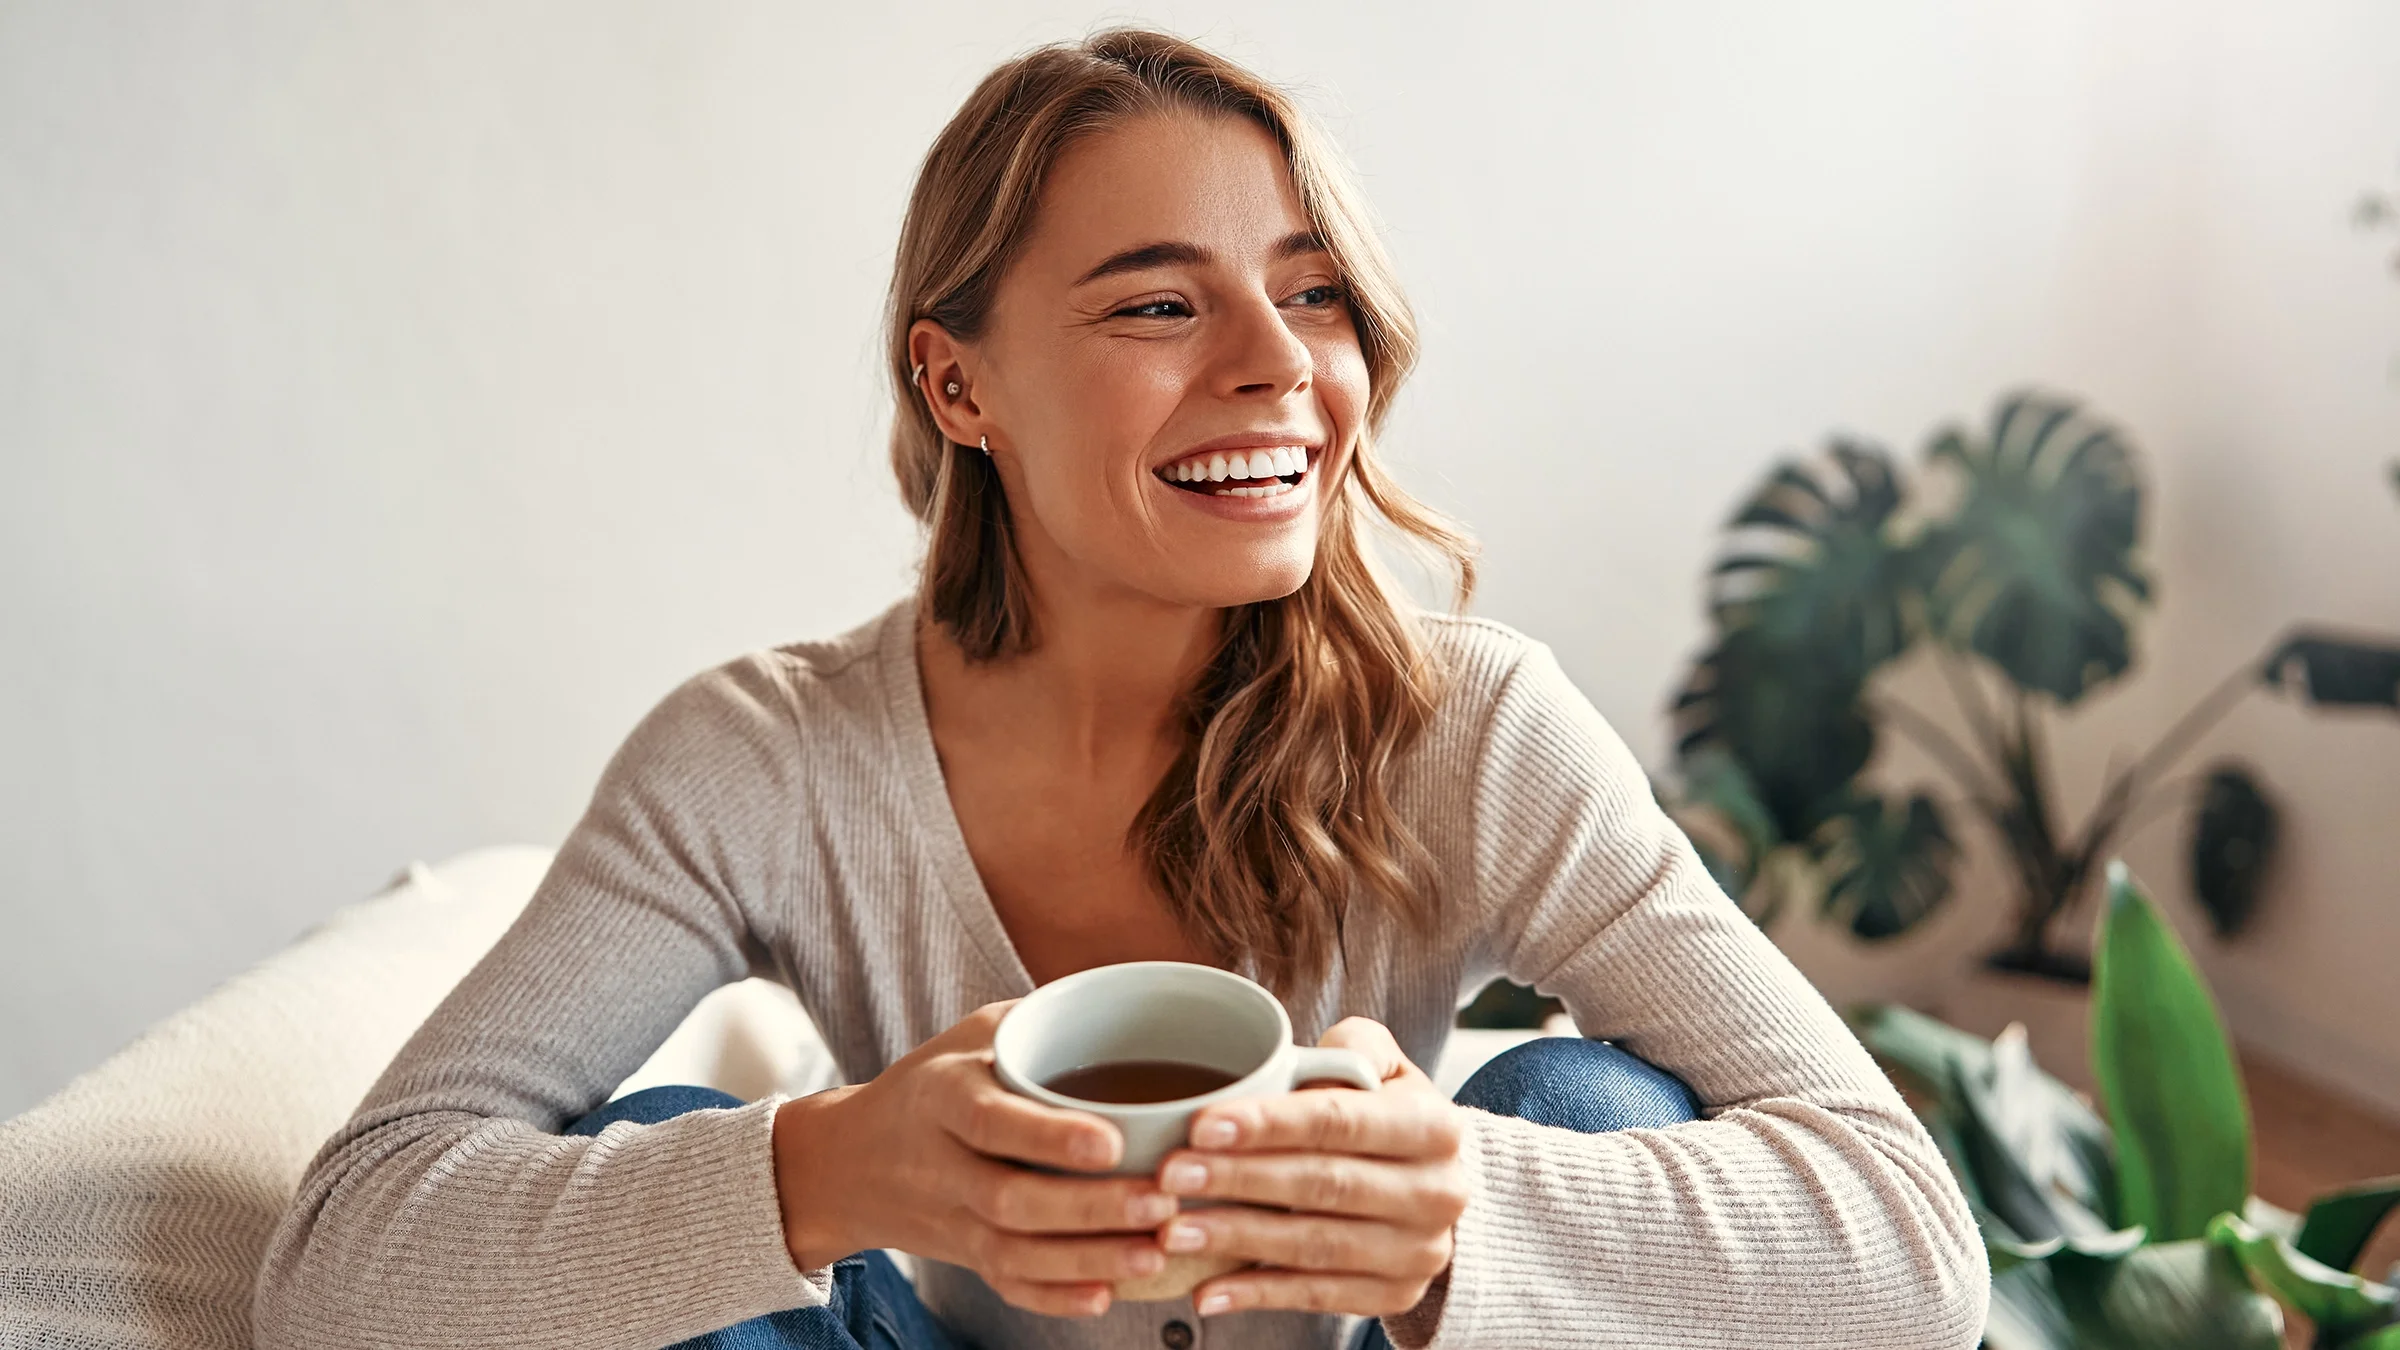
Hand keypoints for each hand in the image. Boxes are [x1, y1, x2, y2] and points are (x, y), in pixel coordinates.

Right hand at [771, 1002, 1178, 1317]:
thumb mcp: (972, 1034)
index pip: (993, 1121)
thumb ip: (1039, 1019)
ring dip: (1085, 1261)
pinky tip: (1106, 1297)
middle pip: (1010, 1200)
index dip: (1051, 1138)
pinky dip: (1053, 1299)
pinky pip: (1005, 1286)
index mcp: (943, 1096)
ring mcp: (948, 1219)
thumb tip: (1133, 989)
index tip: (1113, 1144)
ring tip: (1153, 1254)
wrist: (848, 1160)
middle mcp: (941, 1164)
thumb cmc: (933, 1082)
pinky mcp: (961, 1256)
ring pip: (1012, 1253)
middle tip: (1161, 1203)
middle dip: (1088, 1209)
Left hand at [1158, 1017, 1468, 1318]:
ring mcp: (1419, 1252)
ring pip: (1316, 1246)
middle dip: (1240, 1179)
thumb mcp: (1385, 1067)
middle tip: (1171, 1174)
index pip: (1341, 1121)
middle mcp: (1438, 1193)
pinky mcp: (1395, 1296)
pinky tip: (1205, 1290)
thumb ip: (1351, 1047)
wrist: (1435, 1188)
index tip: (1202, 1125)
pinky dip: (1257, 1295)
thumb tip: (1299, 1060)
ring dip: (1237, 1239)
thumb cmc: (1386, 1117)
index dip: (1270, 1124)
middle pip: (1323, 1184)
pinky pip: (1317, 1297)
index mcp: (1435, 1126)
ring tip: (1173, 1230)